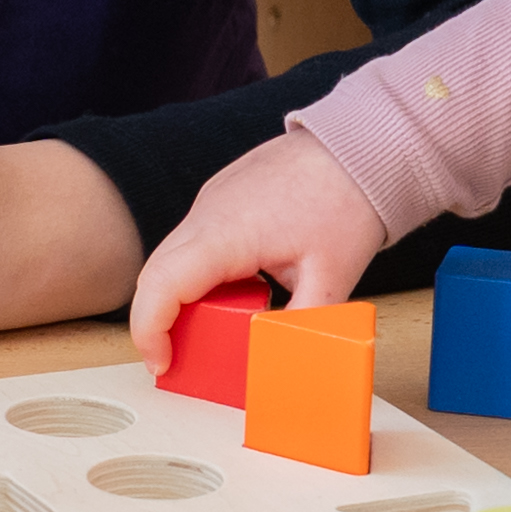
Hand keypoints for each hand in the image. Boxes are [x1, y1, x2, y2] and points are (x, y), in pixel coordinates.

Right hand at [120, 130, 387, 373]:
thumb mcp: (331, 279)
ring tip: (212, 332)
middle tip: (179, 360)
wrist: (361, 147)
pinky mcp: (221, 198)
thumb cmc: (347, 200)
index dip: (149, 331)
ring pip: (171, 258)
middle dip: (158, 322)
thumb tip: (282, 364)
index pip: (160, 285)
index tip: (162, 364)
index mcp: (226, 233)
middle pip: (155, 274)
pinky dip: (196, 275)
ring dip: (178, 298)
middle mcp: (207, 213)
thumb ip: (300, 327)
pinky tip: (231, 295)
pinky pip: (193, 242)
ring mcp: (210, 201)